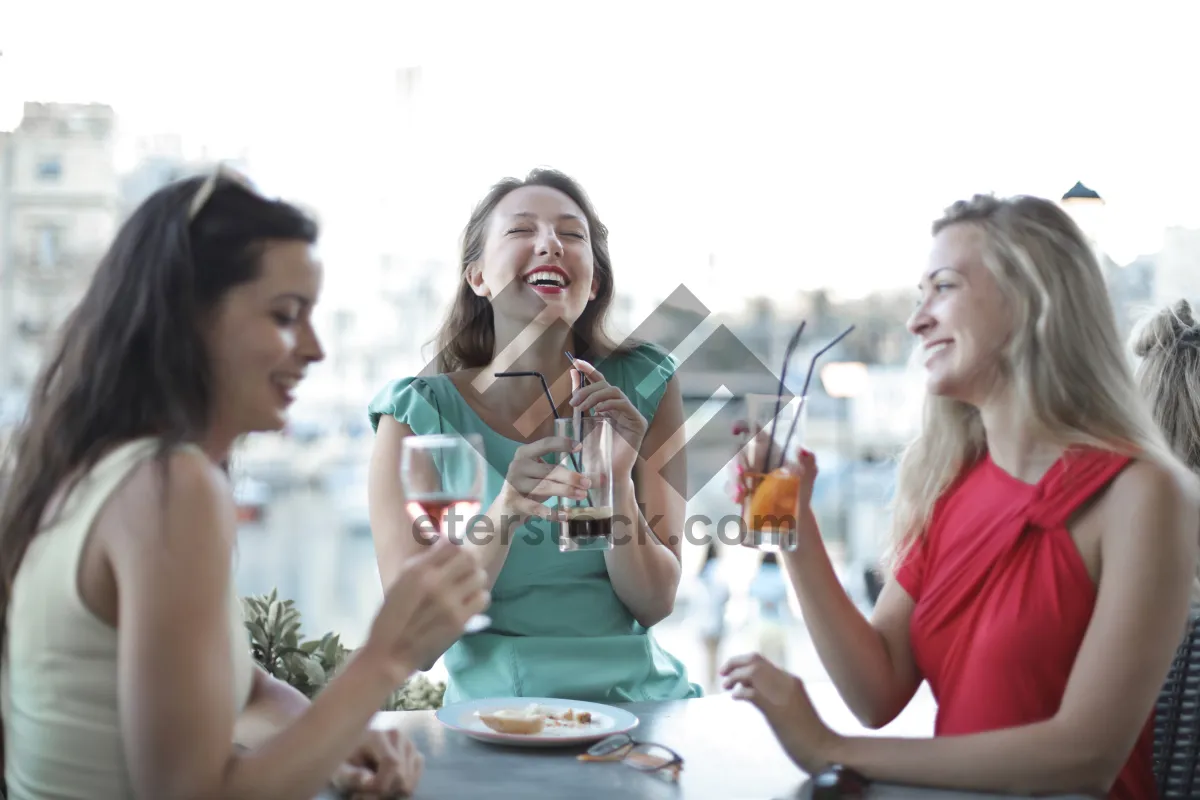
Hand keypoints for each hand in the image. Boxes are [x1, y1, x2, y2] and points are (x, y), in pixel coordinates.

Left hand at [330, 727, 423, 796]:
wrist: (353, 753)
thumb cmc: (344, 763)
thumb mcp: (340, 770)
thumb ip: (351, 776)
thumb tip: (367, 780)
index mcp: (379, 735)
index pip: (392, 763)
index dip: (380, 785)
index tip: (358, 795)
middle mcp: (398, 737)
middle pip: (401, 777)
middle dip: (382, 793)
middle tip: (361, 796)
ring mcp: (410, 746)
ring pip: (408, 784)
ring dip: (389, 794)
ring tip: (371, 790)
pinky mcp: (416, 756)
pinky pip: (414, 783)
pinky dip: (399, 791)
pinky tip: (383, 786)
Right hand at [365, 537, 490, 681]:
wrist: (390, 654)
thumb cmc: (391, 617)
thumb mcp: (401, 582)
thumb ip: (424, 562)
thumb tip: (445, 544)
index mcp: (418, 571)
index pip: (451, 544)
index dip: (457, 546)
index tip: (455, 553)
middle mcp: (436, 583)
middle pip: (470, 557)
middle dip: (469, 561)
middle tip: (465, 569)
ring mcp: (450, 602)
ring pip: (480, 576)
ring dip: (475, 579)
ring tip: (466, 587)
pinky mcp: (460, 621)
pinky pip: (483, 598)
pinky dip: (478, 598)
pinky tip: (467, 603)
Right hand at [494, 436, 587, 522]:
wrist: (505, 509)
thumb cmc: (529, 488)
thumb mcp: (543, 476)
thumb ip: (564, 473)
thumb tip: (600, 478)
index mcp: (525, 453)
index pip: (546, 444)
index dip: (563, 444)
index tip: (580, 447)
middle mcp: (518, 465)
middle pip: (548, 469)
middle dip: (570, 476)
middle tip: (588, 483)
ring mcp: (514, 483)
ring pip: (544, 487)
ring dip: (565, 491)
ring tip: (582, 495)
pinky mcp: (513, 502)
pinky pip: (535, 508)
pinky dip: (551, 513)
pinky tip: (565, 516)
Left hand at [568, 358, 647, 479]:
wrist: (608, 476)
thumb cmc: (596, 454)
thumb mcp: (584, 422)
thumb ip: (580, 401)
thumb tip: (572, 375)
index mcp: (609, 406)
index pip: (601, 382)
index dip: (589, 370)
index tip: (575, 361)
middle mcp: (622, 407)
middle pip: (606, 385)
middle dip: (587, 389)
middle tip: (573, 402)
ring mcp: (632, 414)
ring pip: (614, 392)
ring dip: (595, 396)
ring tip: (581, 407)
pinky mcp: (638, 423)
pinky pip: (624, 405)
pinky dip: (610, 404)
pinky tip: (598, 411)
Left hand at [720, 653, 836, 773]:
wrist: (825, 750)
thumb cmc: (810, 735)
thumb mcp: (793, 709)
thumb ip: (778, 698)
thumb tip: (755, 696)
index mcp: (791, 680)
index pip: (762, 662)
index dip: (742, 664)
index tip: (732, 671)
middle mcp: (786, 681)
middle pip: (754, 660)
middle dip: (734, 662)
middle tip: (722, 672)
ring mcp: (781, 694)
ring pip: (751, 672)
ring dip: (734, 677)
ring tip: (726, 686)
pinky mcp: (775, 710)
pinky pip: (751, 693)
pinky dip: (739, 693)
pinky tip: (735, 698)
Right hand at [729, 422, 817, 545]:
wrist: (797, 516)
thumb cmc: (803, 488)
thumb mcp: (809, 473)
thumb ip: (809, 460)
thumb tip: (802, 450)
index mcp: (770, 448)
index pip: (754, 431)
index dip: (743, 426)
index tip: (735, 431)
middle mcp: (755, 459)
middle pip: (738, 452)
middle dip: (736, 462)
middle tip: (742, 473)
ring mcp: (746, 475)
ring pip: (733, 470)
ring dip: (734, 480)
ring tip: (741, 494)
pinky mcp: (741, 491)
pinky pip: (731, 488)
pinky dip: (733, 493)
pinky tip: (739, 501)